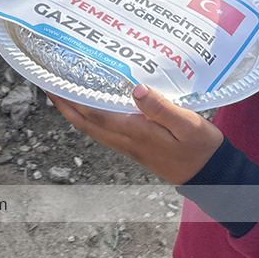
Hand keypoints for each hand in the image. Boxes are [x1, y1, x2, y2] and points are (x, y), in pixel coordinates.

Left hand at [48, 84, 223, 184]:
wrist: (212, 176)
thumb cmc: (201, 148)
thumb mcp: (187, 124)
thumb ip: (160, 107)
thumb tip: (135, 89)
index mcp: (134, 132)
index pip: (92, 114)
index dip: (68, 98)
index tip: (51, 81)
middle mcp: (126, 140)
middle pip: (84, 123)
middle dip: (62, 104)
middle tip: (47, 82)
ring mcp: (129, 145)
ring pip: (91, 127)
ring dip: (73, 110)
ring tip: (64, 89)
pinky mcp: (136, 146)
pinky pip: (104, 130)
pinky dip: (90, 115)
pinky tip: (93, 104)